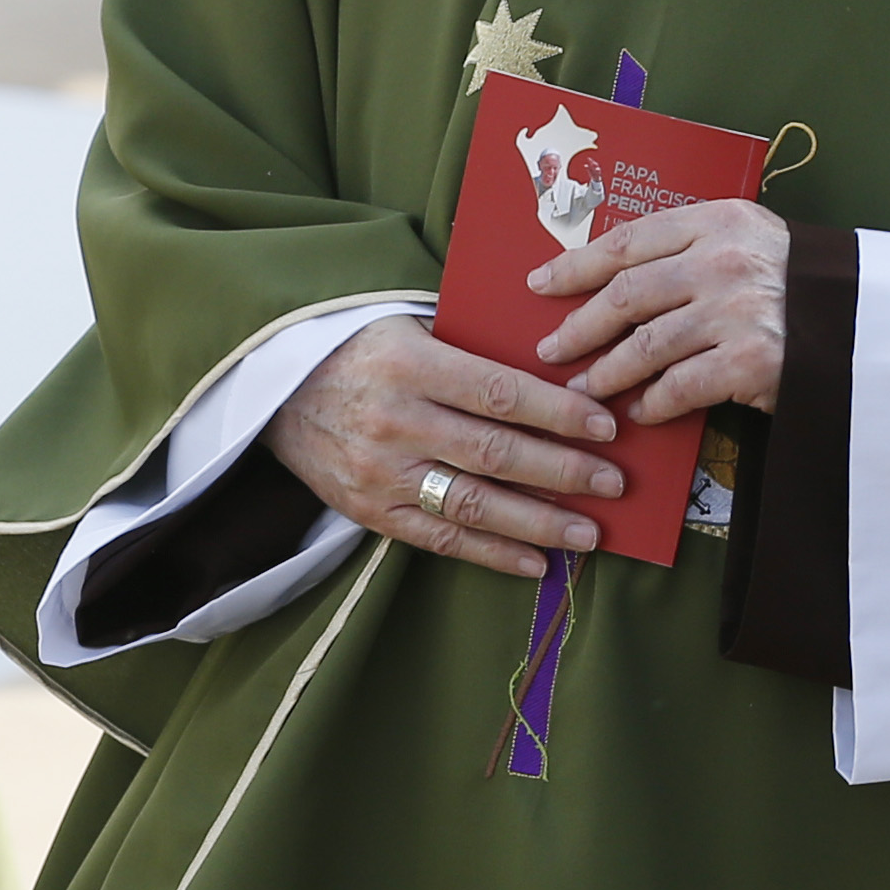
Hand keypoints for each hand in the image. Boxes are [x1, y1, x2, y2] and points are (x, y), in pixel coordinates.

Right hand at [268, 316, 625, 578]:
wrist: (275, 390)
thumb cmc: (363, 350)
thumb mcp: (412, 327)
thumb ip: (474, 349)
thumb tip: (559, 372)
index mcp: (411, 365)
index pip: (500, 393)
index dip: (558, 412)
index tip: (606, 425)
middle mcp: (396, 422)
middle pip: (495, 454)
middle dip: (563, 472)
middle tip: (614, 483)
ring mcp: (381, 473)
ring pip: (473, 505)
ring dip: (539, 523)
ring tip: (589, 534)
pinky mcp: (371, 512)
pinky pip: (441, 539)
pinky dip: (492, 554)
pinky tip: (537, 562)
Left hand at [533, 198, 790, 422]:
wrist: (868, 321)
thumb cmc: (798, 283)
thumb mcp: (750, 241)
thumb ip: (692, 249)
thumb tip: (614, 279)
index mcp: (719, 220)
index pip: (629, 240)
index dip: (577, 264)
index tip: (541, 284)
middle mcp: (723, 260)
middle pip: (627, 294)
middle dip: (580, 326)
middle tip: (551, 349)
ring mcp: (737, 311)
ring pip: (646, 345)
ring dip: (608, 372)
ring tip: (586, 390)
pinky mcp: (750, 361)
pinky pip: (680, 387)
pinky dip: (653, 403)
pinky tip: (641, 412)